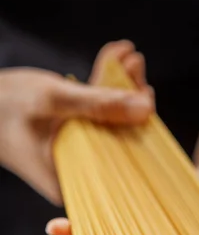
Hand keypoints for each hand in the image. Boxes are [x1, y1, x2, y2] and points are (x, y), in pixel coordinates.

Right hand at [0, 41, 153, 203]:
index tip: (146, 89)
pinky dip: (102, 85)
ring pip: (109, 118)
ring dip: (118, 84)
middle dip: (129, 95)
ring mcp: (76, 152)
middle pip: (118, 133)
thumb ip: (100, 105)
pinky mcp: (71, 134)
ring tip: (127, 55)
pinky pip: (95, 110)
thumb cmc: (4, 105)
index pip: (122, 154)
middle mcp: (78, 171)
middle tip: (136, 63)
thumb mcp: (55, 100)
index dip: (138, 121)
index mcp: (73, 180)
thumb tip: (147, 109)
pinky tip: (112, 57)